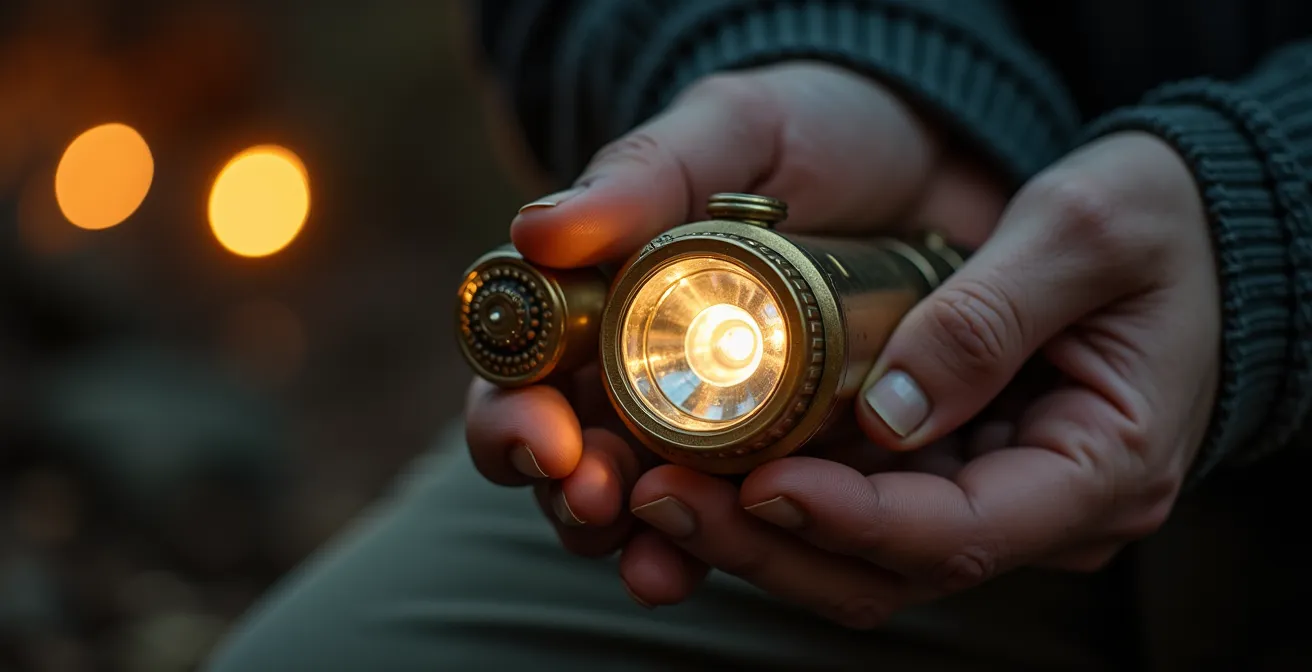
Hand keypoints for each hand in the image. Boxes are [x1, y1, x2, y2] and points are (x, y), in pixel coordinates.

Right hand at [463, 62, 1009, 568]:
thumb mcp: (734, 132)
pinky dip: (731, 554)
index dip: (514, 417)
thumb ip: (646, 175)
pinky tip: (718, 570)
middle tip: (597, 498)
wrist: (941, 163)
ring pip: (648, 514)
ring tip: (655, 564)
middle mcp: (638, 380)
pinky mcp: (796, 461)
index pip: (522, 378)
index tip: (546, 433)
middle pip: (570, 466)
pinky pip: (754, 525)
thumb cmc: (816, 132)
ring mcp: (716, 431)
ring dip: (638, 546)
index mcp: (597, 304)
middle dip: (572, 495)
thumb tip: (537, 232)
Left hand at [624, 131, 1219, 626]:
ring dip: (757, 527)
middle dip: (770, 539)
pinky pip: (858, 504)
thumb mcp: (1085, 235)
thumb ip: (991, 317)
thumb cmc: (1162, 225)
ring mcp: (994, 494)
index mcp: (1100, 470)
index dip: (852, 521)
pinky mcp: (955, 469)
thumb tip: (890, 412)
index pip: (961, 534)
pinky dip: (781, 490)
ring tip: (658, 481)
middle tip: (662, 492)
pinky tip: (706, 458)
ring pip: (860, 552)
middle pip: (890, 566)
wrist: (1195, 232)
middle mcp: (1043, 508)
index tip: (759, 482)